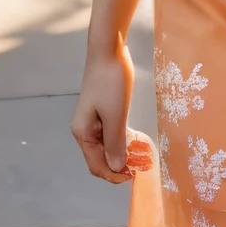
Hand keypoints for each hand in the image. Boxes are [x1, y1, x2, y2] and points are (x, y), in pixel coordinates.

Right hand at [72, 44, 146, 181]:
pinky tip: (135, 138)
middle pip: (100, 159)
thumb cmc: (111, 82)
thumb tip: (116, 168)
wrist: (108, 51)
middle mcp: (84, 130)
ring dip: (122, 153)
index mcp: (83, 133)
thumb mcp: (116, 116)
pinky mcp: (101, 112)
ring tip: (141, 153)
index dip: (114, 176)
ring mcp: (92, 121)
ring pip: (106, 147)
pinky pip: (110, 134)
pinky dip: (122, 140)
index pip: (96, 166)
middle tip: (142, 163)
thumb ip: (115, 144)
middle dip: (119, 165)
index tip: (134, 175)